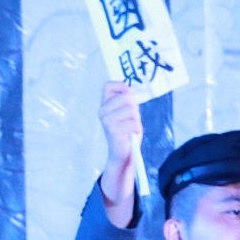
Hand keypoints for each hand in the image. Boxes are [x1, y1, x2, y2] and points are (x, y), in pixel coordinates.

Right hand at [98, 81, 141, 211]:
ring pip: (132, 110)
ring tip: (130, 128)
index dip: (122, 86)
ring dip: (136, 120)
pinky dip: (137, 129)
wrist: (124, 153)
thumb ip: (128, 102)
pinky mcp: (112, 129)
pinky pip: (134, 123)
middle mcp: (102, 111)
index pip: (109, 85)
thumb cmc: (127, 133)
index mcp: (105, 105)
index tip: (129, 94)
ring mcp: (106, 120)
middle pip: (126, 97)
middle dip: (135, 109)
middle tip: (131, 120)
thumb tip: (131, 89)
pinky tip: (130, 135)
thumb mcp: (129, 114)